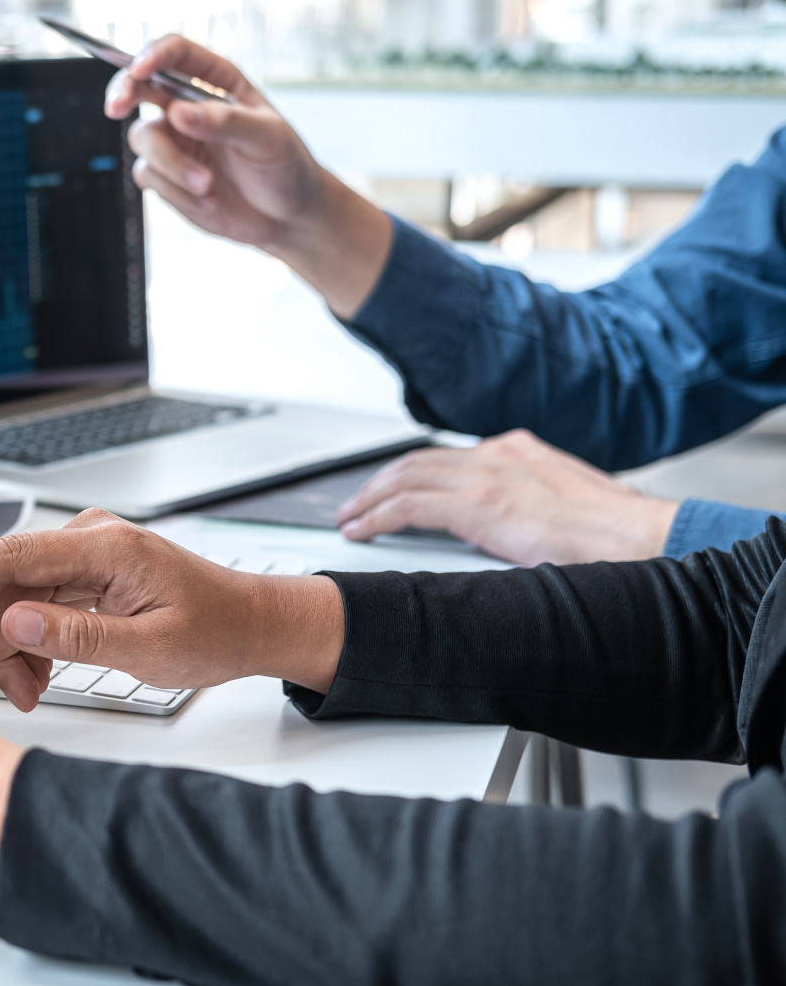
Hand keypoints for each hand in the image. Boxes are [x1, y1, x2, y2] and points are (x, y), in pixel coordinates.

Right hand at [0, 509, 342, 709]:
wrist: (253, 625)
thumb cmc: (216, 631)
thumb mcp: (148, 648)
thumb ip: (77, 636)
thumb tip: (14, 622)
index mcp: (106, 548)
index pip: (12, 554)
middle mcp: (91, 540)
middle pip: (6, 584)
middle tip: (20, 694)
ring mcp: (88, 554)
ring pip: (17, 597)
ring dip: (14, 647)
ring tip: (36, 690)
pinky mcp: (87, 572)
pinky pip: (37, 601)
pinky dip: (31, 640)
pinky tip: (44, 671)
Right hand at [104, 35, 391, 317]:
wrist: (286, 216)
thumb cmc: (285, 165)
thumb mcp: (268, 137)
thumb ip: (225, 121)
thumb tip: (179, 113)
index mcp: (216, 82)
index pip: (176, 53)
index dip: (153, 55)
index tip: (139, 70)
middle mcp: (188, 106)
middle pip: (139, 85)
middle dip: (123, 92)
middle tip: (115, 108)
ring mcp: (174, 141)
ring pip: (143, 139)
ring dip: (172, 166)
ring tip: (208, 185)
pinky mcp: (166, 176)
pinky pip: (149, 177)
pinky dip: (176, 192)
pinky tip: (208, 200)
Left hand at [336, 430, 678, 565]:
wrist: (636, 536)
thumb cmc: (611, 532)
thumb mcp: (562, 503)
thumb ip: (526, 504)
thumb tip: (506, 526)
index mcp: (516, 449)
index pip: (447, 457)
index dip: (411, 473)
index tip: (390, 489)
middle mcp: (495, 454)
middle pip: (416, 462)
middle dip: (379, 483)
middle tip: (356, 503)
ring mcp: (484, 475)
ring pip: (403, 480)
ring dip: (369, 500)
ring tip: (349, 518)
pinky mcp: (475, 504)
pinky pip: (407, 506)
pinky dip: (376, 518)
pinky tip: (361, 530)